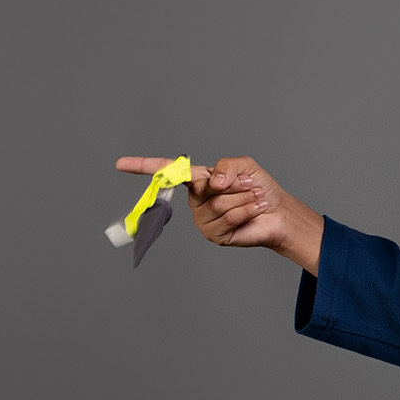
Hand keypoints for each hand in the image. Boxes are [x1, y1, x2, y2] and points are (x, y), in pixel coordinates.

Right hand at [114, 155, 324, 274]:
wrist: (278, 212)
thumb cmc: (260, 187)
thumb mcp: (244, 166)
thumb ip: (226, 167)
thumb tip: (211, 183)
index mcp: (198, 180)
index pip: (167, 172)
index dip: (143, 167)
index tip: (121, 164)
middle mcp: (195, 200)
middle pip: (202, 188)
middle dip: (232, 184)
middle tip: (248, 185)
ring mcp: (202, 219)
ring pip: (217, 204)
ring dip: (243, 198)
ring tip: (253, 199)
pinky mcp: (214, 235)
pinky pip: (227, 218)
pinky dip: (245, 211)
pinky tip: (253, 211)